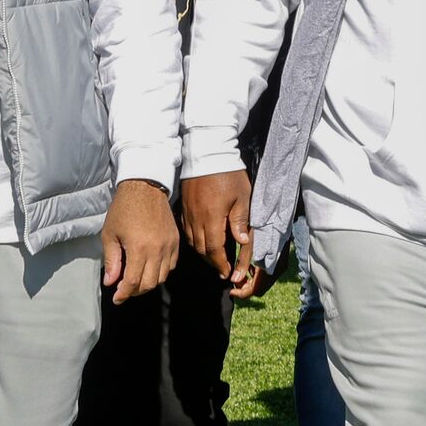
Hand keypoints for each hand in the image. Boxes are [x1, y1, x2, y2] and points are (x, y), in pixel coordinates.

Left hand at [99, 178, 179, 304]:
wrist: (145, 188)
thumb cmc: (123, 209)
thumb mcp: (110, 234)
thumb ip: (112, 261)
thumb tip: (110, 283)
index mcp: (139, 248)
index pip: (133, 282)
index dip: (124, 294)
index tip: (117, 298)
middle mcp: (158, 249)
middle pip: (150, 284)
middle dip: (135, 291)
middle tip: (124, 289)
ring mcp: (169, 246)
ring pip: (162, 277)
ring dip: (148, 283)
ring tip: (136, 279)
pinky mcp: (176, 241)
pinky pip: (172, 265)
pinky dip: (161, 271)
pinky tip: (149, 267)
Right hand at [180, 168, 258, 296]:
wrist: (207, 153)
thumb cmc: (228, 174)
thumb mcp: (242, 197)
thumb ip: (240, 221)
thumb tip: (241, 242)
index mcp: (212, 218)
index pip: (214, 249)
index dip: (221, 263)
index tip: (228, 272)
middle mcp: (197, 219)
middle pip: (202, 249)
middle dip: (213, 262)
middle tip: (223, 269)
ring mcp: (188, 214)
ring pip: (193, 242)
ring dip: (203, 253)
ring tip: (214, 258)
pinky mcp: (184, 208)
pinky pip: (187, 231)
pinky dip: (195, 240)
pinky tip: (202, 241)